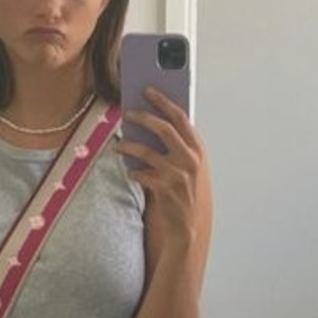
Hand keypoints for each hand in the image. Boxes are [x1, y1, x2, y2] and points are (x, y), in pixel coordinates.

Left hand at [115, 88, 206, 241]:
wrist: (189, 226)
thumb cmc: (188, 193)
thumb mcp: (191, 167)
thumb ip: (179, 147)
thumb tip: (153, 124)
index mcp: (198, 149)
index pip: (181, 117)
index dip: (163, 101)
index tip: (149, 90)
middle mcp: (190, 159)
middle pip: (163, 128)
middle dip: (143, 117)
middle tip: (128, 113)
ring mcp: (177, 174)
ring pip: (145, 151)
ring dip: (128, 146)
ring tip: (119, 146)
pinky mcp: (164, 188)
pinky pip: (140, 174)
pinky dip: (133, 172)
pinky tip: (131, 173)